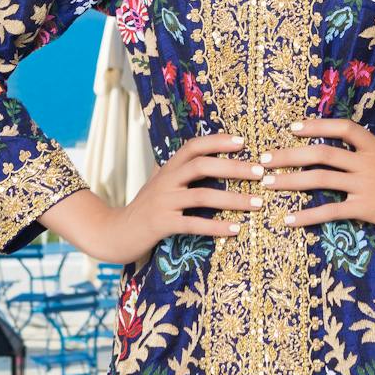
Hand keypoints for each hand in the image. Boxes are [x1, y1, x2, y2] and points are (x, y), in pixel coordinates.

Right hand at [102, 131, 259, 264]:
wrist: (114, 233)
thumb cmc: (145, 208)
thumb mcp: (162, 185)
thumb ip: (182, 173)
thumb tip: (213, 160)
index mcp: (168, 168)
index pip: (194, 146)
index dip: (218, 141)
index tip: (243, 141)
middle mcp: (166, 181)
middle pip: (201, 165)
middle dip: (233, 167)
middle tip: (260, 171)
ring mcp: (163, 202)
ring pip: (202, 195)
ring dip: (233, 198)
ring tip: (257, 203)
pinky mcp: (162, 225)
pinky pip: (194, 224)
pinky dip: (217, 227)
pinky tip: (236, 229)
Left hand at [260, 118, 374, 245]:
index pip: (342, 128)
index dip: (316, 125)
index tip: (293, 128)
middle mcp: (368, 163)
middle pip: (320, 153)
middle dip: (288, 154)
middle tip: (264, 158)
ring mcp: (366, 185)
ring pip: (319, 179)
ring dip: (289, 181)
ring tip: (267, 184)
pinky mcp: (367, 209)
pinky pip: (329, 211)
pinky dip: (306, 216)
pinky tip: (288, 220)